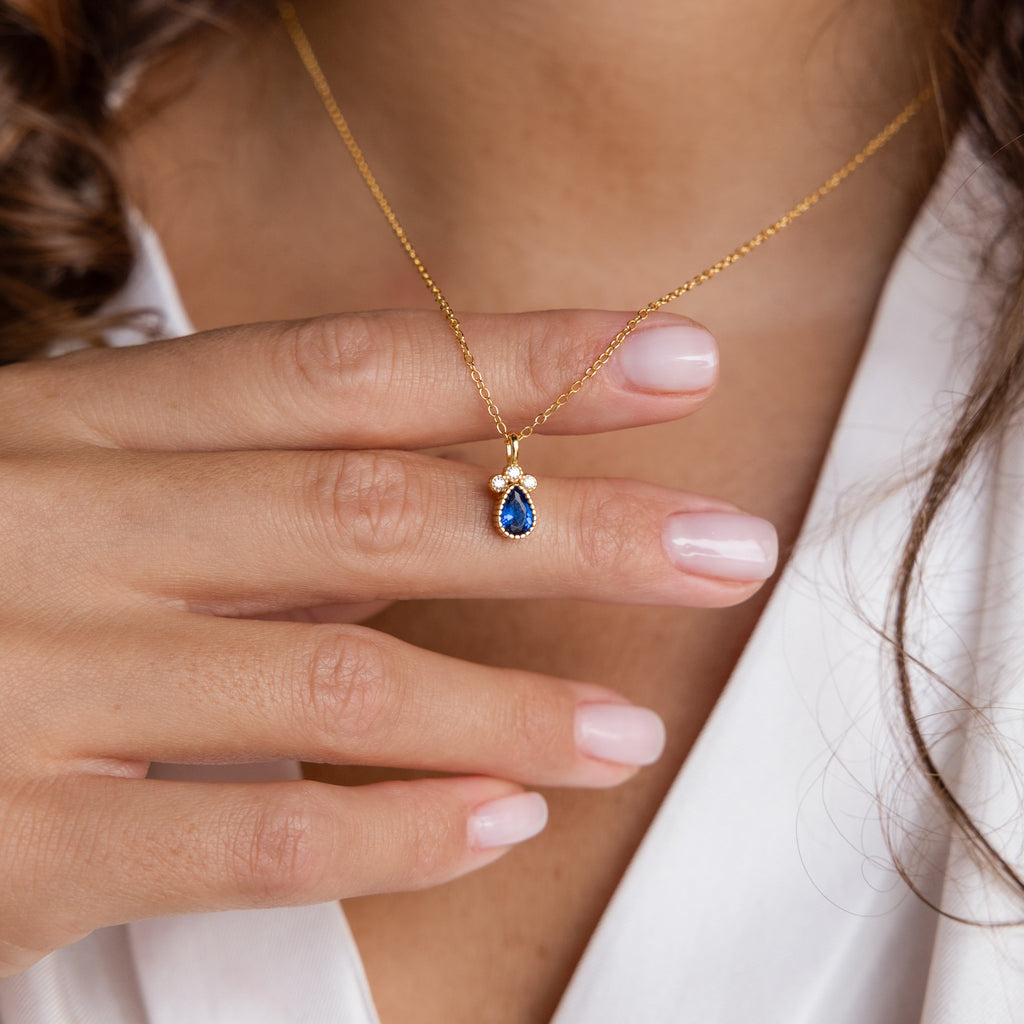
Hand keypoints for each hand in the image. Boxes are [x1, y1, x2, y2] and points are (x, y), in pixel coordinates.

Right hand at [0, 307, 774, 974]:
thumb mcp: (86, 496)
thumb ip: (247, 503)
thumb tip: (436, 502)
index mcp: (92, 430)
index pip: (349, 369)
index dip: (523, 360)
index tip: (669, 362)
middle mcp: (68, 532)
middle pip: (370, 510)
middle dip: (568, 528)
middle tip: (724, 545)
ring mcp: (36, 682)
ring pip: (328, 685)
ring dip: (505, 707)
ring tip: (628, 727)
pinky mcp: (13, 837)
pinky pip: (238, 839)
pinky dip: (388, 835)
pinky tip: (498, 823)